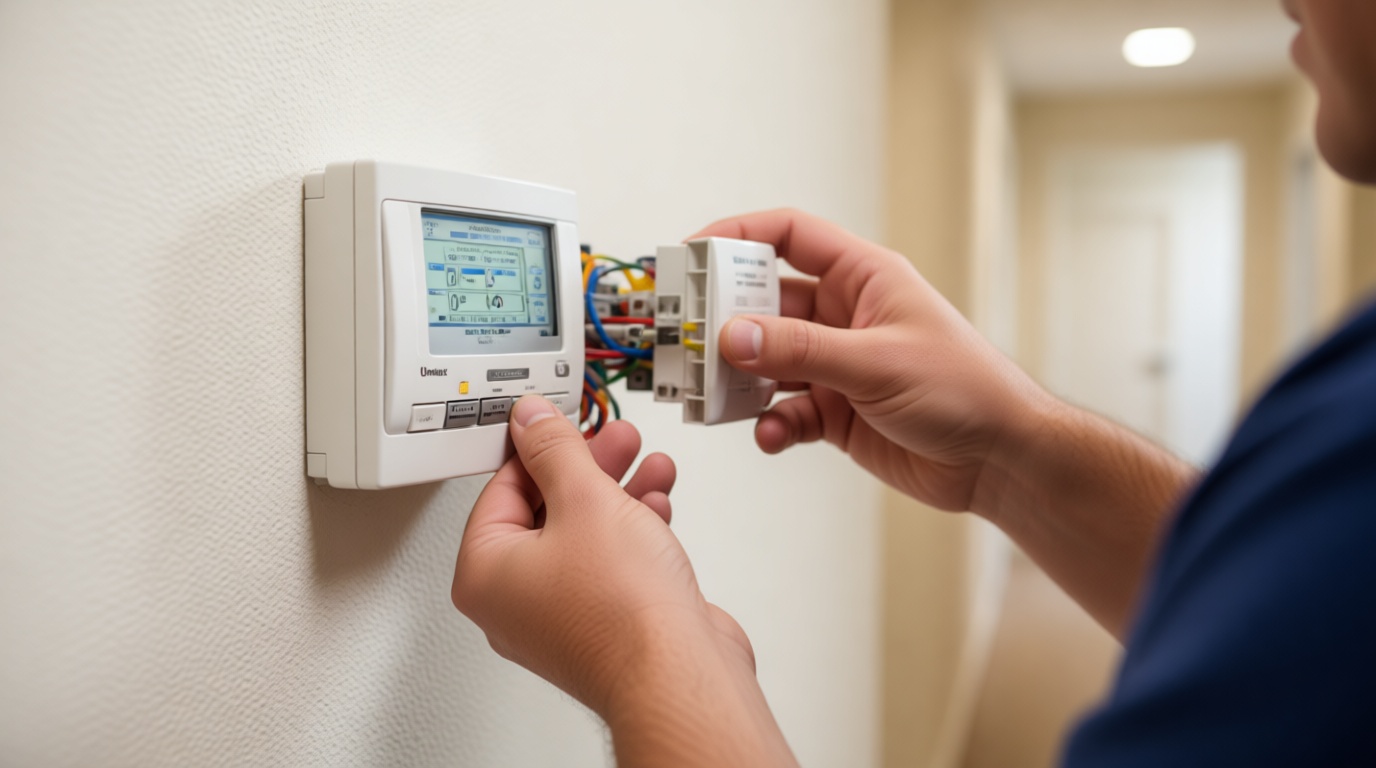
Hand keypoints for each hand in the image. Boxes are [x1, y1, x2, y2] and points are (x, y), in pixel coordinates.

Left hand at [452, 396, 752, 718]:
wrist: (678, 673)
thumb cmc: (621, 611)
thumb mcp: (585, 499)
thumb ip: (556, 450)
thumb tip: (531, 420)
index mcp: (485, 573)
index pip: (500, 489)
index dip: (537, 448)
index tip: (563, 423)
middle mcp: (514, 602)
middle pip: (544, 510)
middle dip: (587, 468)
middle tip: (614, 439)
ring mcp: (559, 617)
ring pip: (583, 535)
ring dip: (618, 492)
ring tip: (648, 463)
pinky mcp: (602, 624)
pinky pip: (608, 563)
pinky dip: (632, 529)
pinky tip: (657, 504)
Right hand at [691, 209, 1051, 514]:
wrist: (999, 460)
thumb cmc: (964, 390)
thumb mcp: (876, 362)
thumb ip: (800, 350)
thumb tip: (730, 336)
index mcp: (862, 277)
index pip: (789, 235)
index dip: (737, 235)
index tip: (691, 254)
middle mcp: (844, 314)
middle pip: (764, 302)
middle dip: (724, 320)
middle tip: (686, 338)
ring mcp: (837, 364)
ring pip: (767, 361)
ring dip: (739, 379)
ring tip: (713, 396)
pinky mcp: (836, 411)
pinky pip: (784, 409)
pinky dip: (770, 422)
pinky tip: (770, 435)